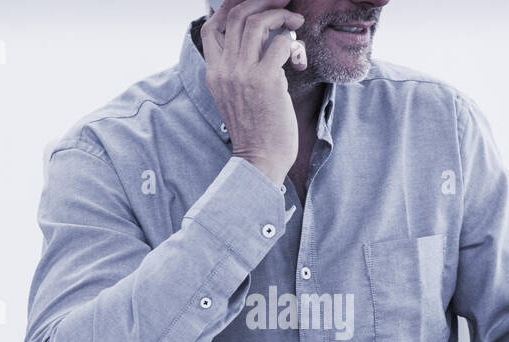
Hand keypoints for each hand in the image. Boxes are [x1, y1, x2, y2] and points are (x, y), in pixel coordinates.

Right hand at [202, 0, 306, 186]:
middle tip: (283, 2)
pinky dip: (293, 44)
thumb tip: (257, 41)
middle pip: (236, 15)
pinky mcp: (266, 80)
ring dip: (280, 15)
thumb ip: (238, 68)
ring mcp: (243, 74)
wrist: (260, 160)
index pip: (211, 26)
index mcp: (213, 72)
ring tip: (295, 21)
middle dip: (262, 1)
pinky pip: (280, 43)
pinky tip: (298, 57)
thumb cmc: (255, 130)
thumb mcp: (235, 95)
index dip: (230, 6)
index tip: (252, 2)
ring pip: (257, 22)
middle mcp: (224, 69)